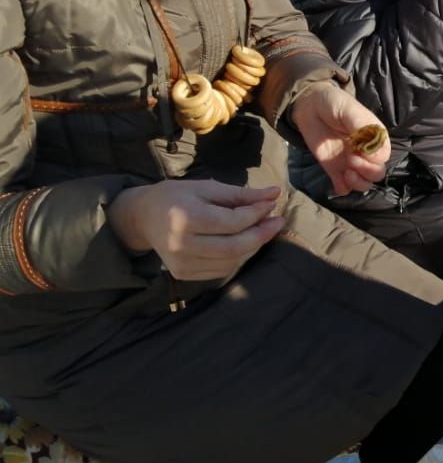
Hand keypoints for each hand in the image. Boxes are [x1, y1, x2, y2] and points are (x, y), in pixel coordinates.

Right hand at [108, 179, 282, 280]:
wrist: (143, 217)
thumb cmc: (177, 196)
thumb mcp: (206, 188)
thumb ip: (240, 194)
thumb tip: (275, 193)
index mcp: (186, 219)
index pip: (232, 222)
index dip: (257, 214)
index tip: (272, 204)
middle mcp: (182, 245)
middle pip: (234, 247)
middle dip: (261, 234)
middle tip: (278, 221)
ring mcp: (182, 264)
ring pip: (231, 261)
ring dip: (253, 246)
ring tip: (263, 229)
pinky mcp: (184, 274)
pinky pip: (221, 270)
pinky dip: (239, 257)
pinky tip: (245, 242)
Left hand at [290, 82, 389, 195]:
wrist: (309, 106)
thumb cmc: (332, 103)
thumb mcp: (349, 109)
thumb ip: (363, 127)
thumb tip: (374, 152)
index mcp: (374, 137)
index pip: (383, 156)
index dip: (373, 159)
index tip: (357, 150)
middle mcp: (365, 152)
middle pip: (377, 173)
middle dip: (366, 172)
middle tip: (350, 160)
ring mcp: (350, 162)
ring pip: (364, 183)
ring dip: (358, 183)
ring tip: (345, 173)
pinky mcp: (335, 169)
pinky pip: (345, 187)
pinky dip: (343, 189)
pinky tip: (337, 182)